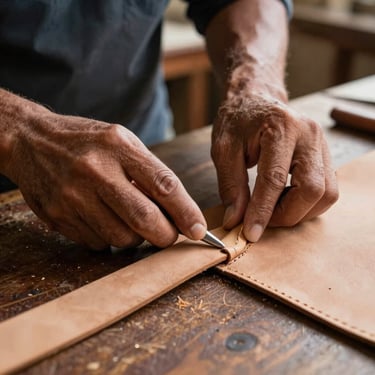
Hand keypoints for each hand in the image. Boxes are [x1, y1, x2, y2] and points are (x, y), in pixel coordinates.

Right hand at [4, 110, 206, 249]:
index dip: (186, 212)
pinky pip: (98, 243)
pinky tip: (103, 219)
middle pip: (144, 219)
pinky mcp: (59, 216)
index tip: (199, 230)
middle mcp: (96, 171)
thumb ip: (149, 172)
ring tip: (130, 220)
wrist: (31, 140)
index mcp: (119, 147)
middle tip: (170, 235)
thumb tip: (178, 211)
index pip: (164, 185)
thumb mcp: (122, 141)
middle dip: (166, 235)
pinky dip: (109, 238)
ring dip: (136, 238)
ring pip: (122, 237)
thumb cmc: (86, 141)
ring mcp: (74, 196)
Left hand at [211, 93, 338, 241]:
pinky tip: (285, 199)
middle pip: (312, 189)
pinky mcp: (325, 154)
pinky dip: (307, 204)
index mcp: (280, 128)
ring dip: (299, 212)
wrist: (256, 99)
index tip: (250, 233)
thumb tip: (236, 219)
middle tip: (262, 220)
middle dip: (287, 215)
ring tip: (273, 209)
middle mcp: (309, 134)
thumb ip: (230, 186)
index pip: (274, 179)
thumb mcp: (224, 150)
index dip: (263, 211)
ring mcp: (322, 144)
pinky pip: (327, 189)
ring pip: (326, 193)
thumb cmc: (238, 121)